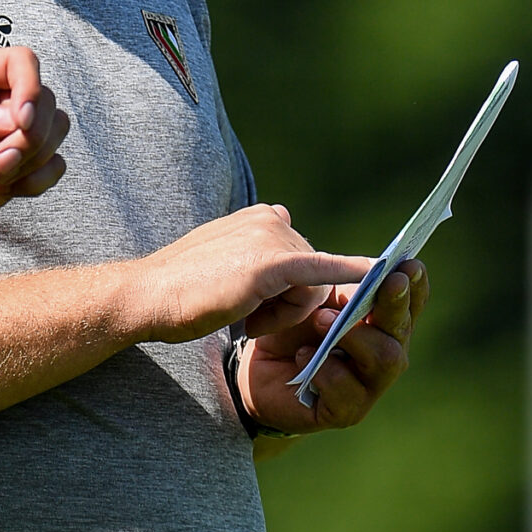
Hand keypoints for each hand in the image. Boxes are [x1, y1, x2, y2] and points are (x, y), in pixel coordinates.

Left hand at [0, 47, 70, 254]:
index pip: (22, 62)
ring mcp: (6, 137)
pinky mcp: (17, 170)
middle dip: (32, 135)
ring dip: (36, 157)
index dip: (31, 88)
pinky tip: (5, 190)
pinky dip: (40, 180)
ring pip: (56, 130)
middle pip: (46, 100)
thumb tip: (13, 119)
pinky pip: (54, 165)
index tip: (19, 123)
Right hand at [128, 204, 373, 346]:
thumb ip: (256, 245)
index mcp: (261, 218)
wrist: (149, 297)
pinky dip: (353, 274)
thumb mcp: (223, 260)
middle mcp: (270, 220)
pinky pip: (323, 272)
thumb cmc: (181, 289)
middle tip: (241, 314)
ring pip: (311, 289)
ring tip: (241, 315)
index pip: (299, 258)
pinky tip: (382, 272)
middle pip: (311, 274)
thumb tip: (283, 216)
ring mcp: (272, 238)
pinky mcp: (272, 264)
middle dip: (285, 307)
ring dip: (282, 315)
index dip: (289, 291)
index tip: (277, 301)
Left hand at [239, 257, 429, 436]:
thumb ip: (345, 286)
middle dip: (393, 304)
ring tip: (321, 319)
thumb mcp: (316, 299)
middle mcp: (386, 356)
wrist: (258, 370)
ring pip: (384, 359)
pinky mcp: (345, 412)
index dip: (415, 284)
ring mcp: (369, 387)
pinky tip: (301, 357)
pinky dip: (325, 370)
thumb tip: (371, 267)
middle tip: (386, 282)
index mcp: (383, 325)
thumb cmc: (293, 329)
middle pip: (400, 331)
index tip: (409, 264)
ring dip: (354, 334)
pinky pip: (346, 391)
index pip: (411, 304)